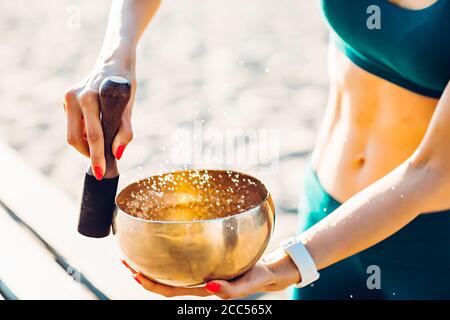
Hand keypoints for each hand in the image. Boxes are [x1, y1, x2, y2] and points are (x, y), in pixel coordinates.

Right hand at [63, 57, 135, 179]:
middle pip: (75, 139)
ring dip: (86, 145)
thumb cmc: (124, 85)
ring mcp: (68, 98)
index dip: (98, 157)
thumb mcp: (128, 107)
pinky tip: (96, 127)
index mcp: (90, 97)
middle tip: (102, 164)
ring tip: (102, 142)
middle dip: (88, 154)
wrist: (114, 62)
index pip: (93, 136)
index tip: (102, 173)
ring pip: (72, 135)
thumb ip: (125, 131)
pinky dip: (84, 134)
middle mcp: (74, 97)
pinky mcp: (66, 100)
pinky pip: (73, 126)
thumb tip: (118, 154)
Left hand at [121, 252, 300, 298]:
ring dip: (150, 264)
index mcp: (203, 289)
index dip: (150, 283)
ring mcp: (199, 274)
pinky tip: (164, 243)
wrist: (268, 271)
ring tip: (134, 250)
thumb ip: (232, 290)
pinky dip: (167, 255)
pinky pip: (181, 262)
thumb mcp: (249, 283)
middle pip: (162, 283)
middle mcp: (196, 283)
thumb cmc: (258, 276)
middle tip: (123, 258)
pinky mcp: (205, 264)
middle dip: (141, 273)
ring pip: (169, 272)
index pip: (169, 290)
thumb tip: (210, 289)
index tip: (133, 271)